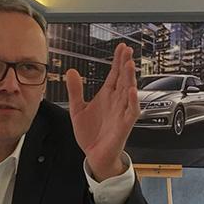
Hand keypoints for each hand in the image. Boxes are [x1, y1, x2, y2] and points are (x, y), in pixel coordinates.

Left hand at [65, 43, 139, 181]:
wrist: (94, 155)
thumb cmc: (90, 133)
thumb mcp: (77, 109)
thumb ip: (75, 91)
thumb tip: (71, 72)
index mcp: (106, 96)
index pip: (114, 74)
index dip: (117, 61)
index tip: (121, 47)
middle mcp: (116, 102)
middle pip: (123, 79)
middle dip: (125, 64)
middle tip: (127, 50)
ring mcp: (121, 112)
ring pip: (129, 92)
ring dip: (130, 78)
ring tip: (129, 65)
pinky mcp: (124, 125)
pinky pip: (131, 111)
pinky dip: (131, 101)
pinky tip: (130, 91)